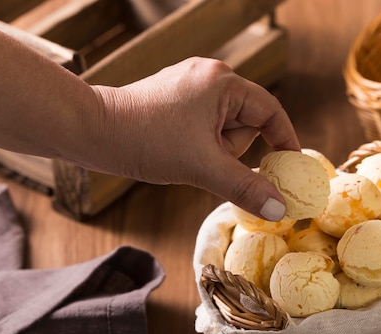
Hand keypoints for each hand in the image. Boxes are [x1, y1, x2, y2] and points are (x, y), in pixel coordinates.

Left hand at [92, 57, 299, 219]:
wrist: (92, 132)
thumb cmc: (147, 140)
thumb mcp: (203, 167)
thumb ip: (245, 187)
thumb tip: (279, 209)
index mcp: (223, 81)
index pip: (270, 111)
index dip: (284, 141)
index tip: (288, 169)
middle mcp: (208, 77)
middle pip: (244, 123)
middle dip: (229, 150)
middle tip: (205, 161)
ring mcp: (187, 87)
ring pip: (220, 129)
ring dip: (211, 151)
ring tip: (182, 155)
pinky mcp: (171, 100)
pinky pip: (200, 128)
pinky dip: (196, 146)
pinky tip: (173, 152)